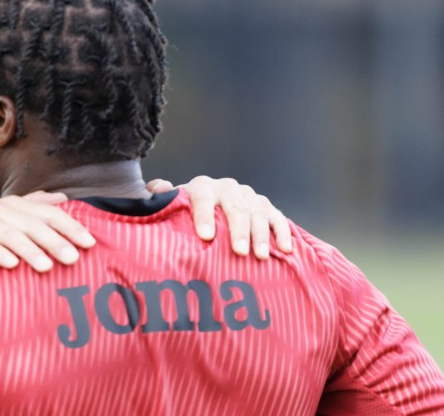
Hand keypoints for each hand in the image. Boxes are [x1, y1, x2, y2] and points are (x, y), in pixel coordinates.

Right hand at [0, 191, 95, 272]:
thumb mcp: (3, 216)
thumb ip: (32, 206)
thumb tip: (62, 199)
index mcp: (11, 206)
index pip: (46, 213)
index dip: (69, 225)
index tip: (90, 242)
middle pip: (31, 224)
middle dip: (55, 240)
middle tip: (75, 258)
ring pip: (8, 234)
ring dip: (29, 249)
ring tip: (47, 266)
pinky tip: (10, 265)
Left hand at [146, 176, 292, 259]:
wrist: (207, 210)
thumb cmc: (185, 216)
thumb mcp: (170, 209)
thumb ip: (161, 200)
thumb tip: (158, 187)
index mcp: (202, 187)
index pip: (202, 198)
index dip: (204, 216)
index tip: (205, 237)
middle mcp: (227, 188)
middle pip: (235, 207)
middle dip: (238, 230)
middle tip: (239, 252)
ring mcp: (248, 196)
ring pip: (258, 212)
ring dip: (261, 235)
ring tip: (260, 256)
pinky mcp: (265, 207)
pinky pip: (277, 217)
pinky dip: (283, 232)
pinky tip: (285, 250)